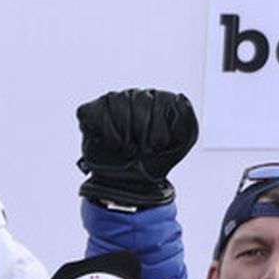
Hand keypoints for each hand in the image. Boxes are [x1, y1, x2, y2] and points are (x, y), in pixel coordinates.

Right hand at [75, 88, 198, 210]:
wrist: (130, 183)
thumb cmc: (154, 161)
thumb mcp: (181, 143)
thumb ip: (187, 119)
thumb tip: (181, 98)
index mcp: (159, 100)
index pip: (161, 100)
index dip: (158, 129)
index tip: (158, 146)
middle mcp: (136, 96)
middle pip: (139, 100)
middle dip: (141, 133)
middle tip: (141, 150)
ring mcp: (113, 101)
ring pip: (116, 102)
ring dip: (123, 135)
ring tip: (127, 148)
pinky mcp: (91, 112)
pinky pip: (93, 113)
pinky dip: (104, 133)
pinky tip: (111, 144)